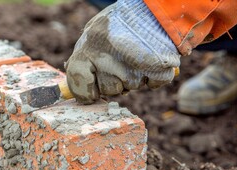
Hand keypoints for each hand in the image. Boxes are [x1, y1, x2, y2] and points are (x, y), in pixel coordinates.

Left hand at [65, 0, 180, 103]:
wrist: (154, 6)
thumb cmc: (121, 19)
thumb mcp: (94, 31)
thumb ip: (84, 56)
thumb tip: (78, 82)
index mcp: (88, 48)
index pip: (78, 83)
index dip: (85, 92)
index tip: (91, 93)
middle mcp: (108, 60)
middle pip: (109, 89)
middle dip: (115, 80)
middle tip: (122, 59)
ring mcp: (133, 67)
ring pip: (132, 87)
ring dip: (136, 75)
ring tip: (138, 52)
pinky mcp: (157, 69)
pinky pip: (153, 84)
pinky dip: (155, 74)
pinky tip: (153, 58)